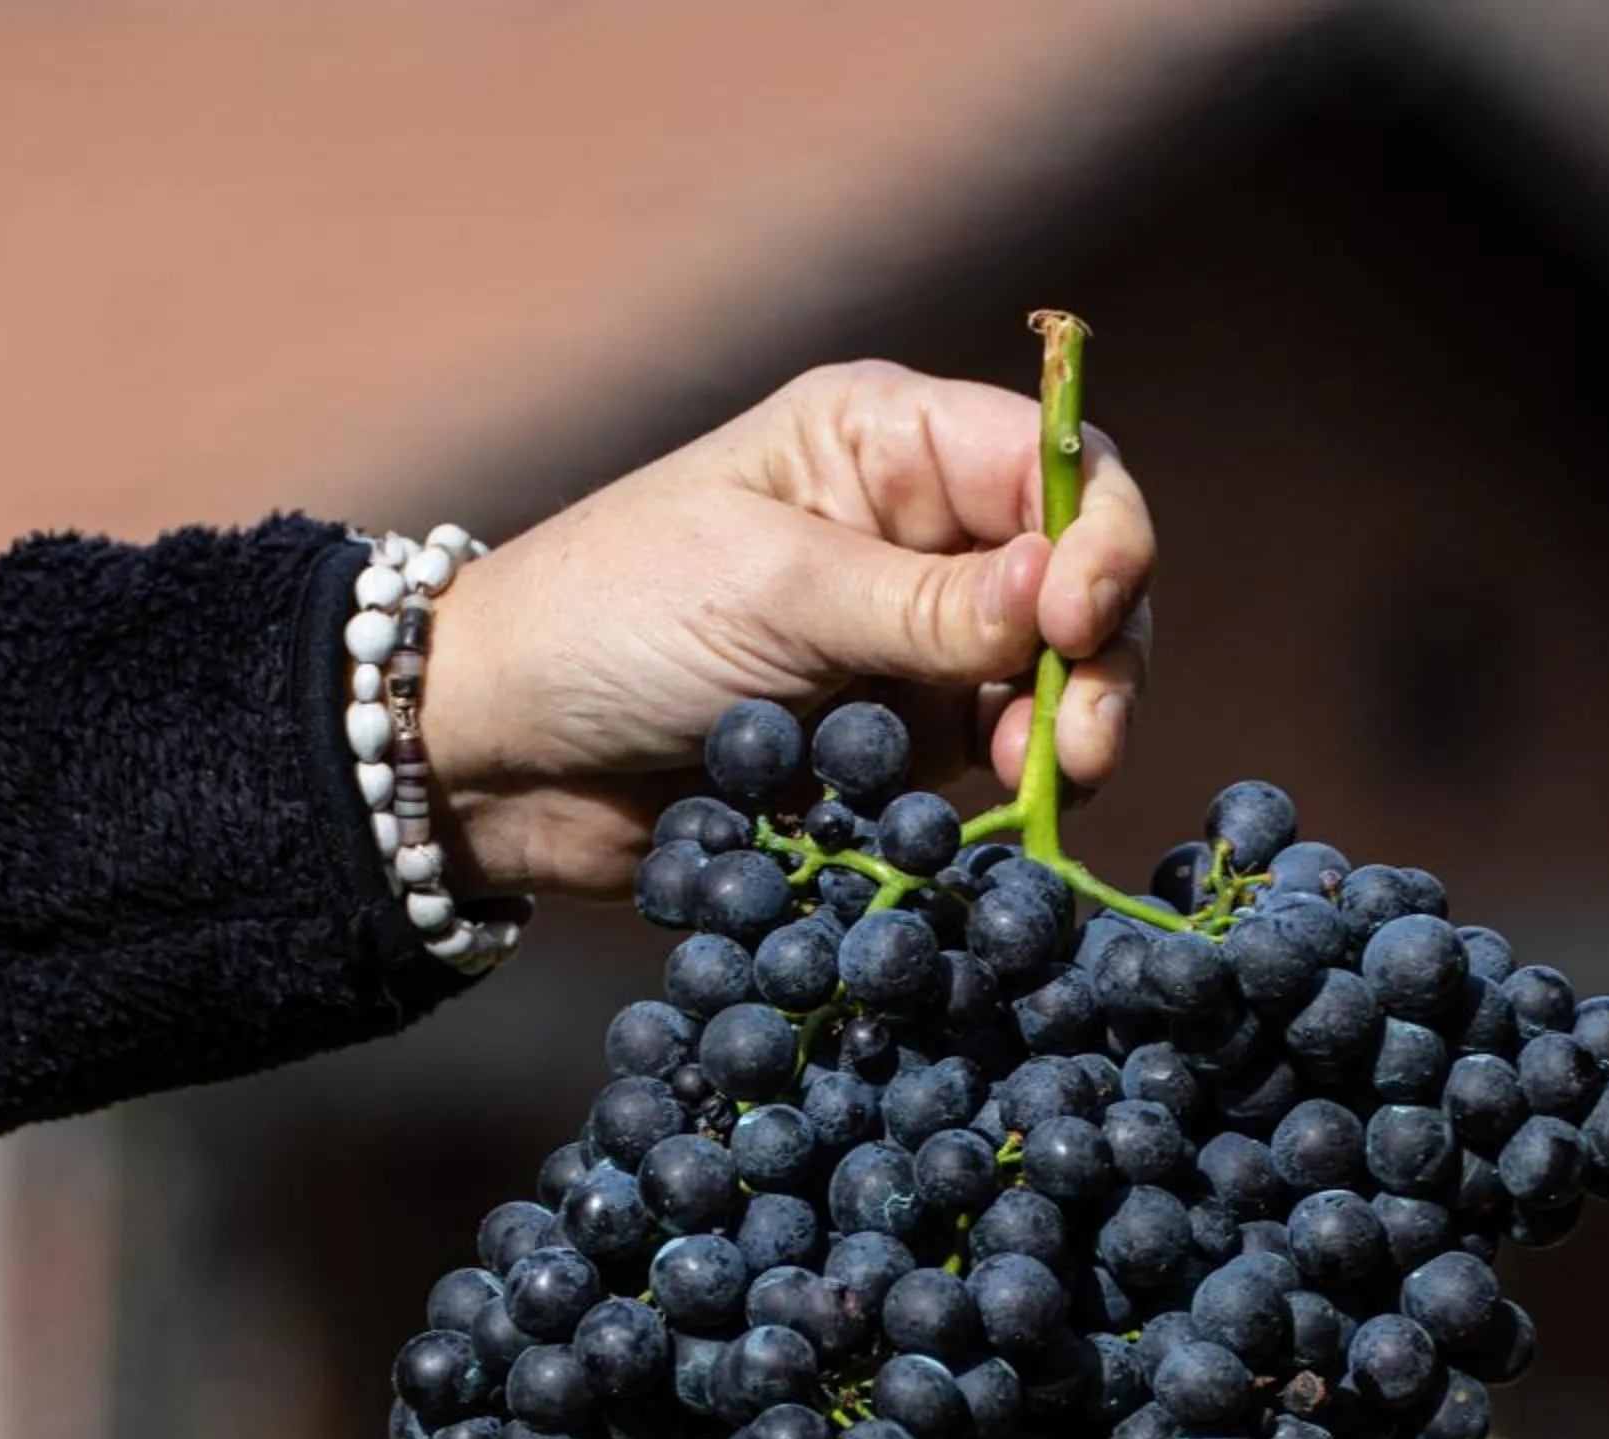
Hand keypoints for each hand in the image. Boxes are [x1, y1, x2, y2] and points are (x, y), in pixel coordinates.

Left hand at [421, 358, 1155, 901]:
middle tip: (1082, 746)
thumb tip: (1065, 596)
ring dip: (1065, 736)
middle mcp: (915, 533)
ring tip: (1044, 786)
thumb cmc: (611, 623)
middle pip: (1079, 580)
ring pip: (1049, 683)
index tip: (1079, 623)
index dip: (1098, 538)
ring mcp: (911, 647)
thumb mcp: (770, 591)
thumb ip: (923, 607)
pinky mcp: (893, 747)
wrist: (506, 756)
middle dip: (1102, 658)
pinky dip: (1006, 797)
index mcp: (884, 443)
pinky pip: (987, 769)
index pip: (1052, 463)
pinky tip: (991, 824)